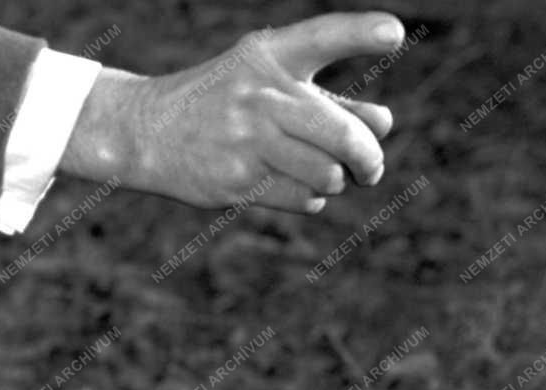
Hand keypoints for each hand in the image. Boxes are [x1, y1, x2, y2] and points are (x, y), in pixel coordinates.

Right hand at [59, 12, 404, 212]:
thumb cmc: (226, 104)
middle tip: (370, 170)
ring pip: (329, 175)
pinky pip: (306, 200)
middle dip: (369, 160)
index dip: (360, 34)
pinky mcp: (242, 179)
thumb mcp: (270, 86)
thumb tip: (384, 122)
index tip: (395, 33)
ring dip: (334, 181)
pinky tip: (288, 184)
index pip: (322, 38)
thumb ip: (330, 102)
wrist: (151, 132)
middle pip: (345, 136)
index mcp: (269, 55)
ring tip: (318, 172)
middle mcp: (261, 93)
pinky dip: (309, 198)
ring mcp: (249, 138)